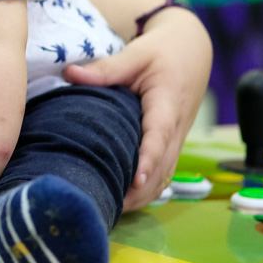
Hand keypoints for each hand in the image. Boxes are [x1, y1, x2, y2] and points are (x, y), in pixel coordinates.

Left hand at [63, 6, 210, 210]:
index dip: (147, 160)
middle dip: (140, 190)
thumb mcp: (136, 55)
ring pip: (165, 176)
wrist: (192, 52)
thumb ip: (105, 68)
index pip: (159, 137)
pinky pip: (164, 174)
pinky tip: (124, 201)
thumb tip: (70, 74)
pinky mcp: (172, 144)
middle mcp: (176, 128)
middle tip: (110, 207)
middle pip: (162, 167)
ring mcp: (177, 140)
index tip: (134, 181)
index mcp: (167, 105)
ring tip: (112, 210)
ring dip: (144, 196)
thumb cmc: (162, 53)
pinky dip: (148, 190)